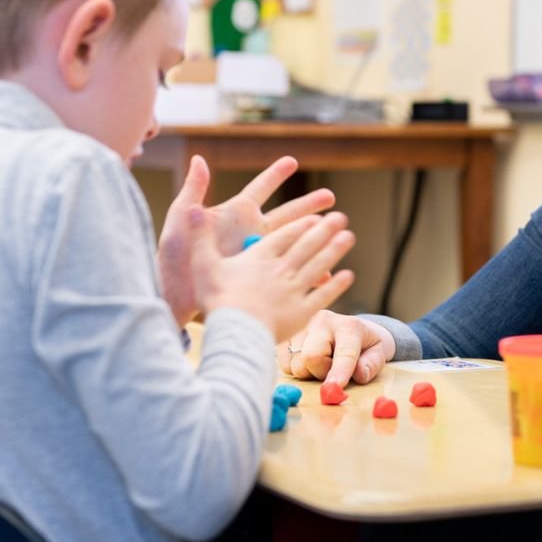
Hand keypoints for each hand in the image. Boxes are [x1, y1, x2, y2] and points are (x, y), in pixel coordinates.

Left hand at [158, 155, 334, 324]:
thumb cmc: (174, 255)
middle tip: (330, 197)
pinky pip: (287, 271)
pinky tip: (325, 272)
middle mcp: (250, 230)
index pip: (259, 189)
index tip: (292, 161)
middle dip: (309, 204)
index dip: (275, 175)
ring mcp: (257, 252)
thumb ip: (193, 190)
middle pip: (286, 213)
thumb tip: (198, 158)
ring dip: (314, 235)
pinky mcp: (258, 274)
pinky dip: (307, 272)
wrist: (175, 292)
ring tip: (336, 230)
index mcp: (234, 214)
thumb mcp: (180, 218)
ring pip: (292, 240)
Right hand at [189, 207, 355, 341]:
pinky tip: (347, 275)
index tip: (314, 217)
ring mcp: (294, 290)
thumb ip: (199, 236)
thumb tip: (192, 210)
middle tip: (341, 218)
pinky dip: (335, 284)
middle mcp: (280, 269)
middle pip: (306, 246)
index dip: (300, 225)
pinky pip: (323, 295)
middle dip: (325, 230)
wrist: (235, 331)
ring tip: (349, 237)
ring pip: (318, 265)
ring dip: (335, 250)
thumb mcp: (202, 263)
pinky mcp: (302, 313)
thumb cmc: (216, 298)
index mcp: (259, 256)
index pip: (284, 236)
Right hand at [280, 310, 394, 385]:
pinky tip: (308, 360)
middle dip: (321, 373)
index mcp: (348, 326)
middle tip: (331, 369)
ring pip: (295, 364)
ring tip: (321, 362)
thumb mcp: (377, 354)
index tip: (334, 387)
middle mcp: (322, 320)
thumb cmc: (363, 345)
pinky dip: (296, 369)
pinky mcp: (286, 333)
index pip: (344, 352)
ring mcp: (301, 325)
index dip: (339, 372)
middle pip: (311, 357)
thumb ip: (371, 365)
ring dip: (309, 372)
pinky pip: (284, 364)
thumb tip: (358, 375)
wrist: (348, 327)